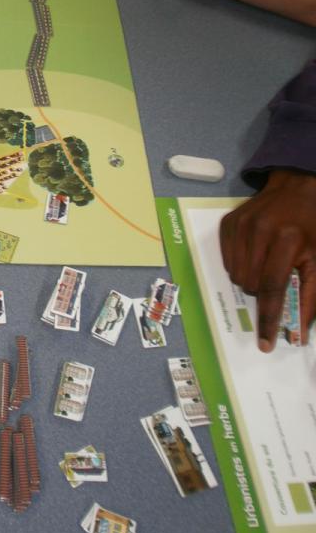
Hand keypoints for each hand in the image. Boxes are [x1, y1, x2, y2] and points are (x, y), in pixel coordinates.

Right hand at [219, 170, 315, 351]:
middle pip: (250, 284)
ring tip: (266, 265)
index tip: (265, 344)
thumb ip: (311, 297)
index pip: (272, 289)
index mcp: (287, 239)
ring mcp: (240, 225)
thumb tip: (297, 334)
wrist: (298, 188)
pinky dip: (239, 266)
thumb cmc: (314, 228)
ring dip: (250, 280)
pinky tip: (254, 254)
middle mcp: (259, 230)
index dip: (268, 319)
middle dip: (263, 291)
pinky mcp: (228, 223)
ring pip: (235, 275)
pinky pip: (226, 261)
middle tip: (277, 277)